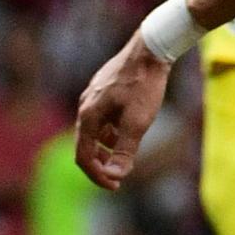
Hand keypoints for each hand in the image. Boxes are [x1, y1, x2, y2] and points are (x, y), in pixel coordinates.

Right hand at [74, 35, 174, 189]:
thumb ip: (126, 149)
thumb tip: (116, 175)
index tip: (115, 186)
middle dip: (101, 163)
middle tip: (118, 177)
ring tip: (126, 154)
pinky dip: (111, 130)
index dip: (97, 175)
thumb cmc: (145, 84)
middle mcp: (85, 105)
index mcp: (89, 115)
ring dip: (107, 147)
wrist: (151, 48)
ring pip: (95, 130)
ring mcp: (93, 96)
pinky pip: (102, 117)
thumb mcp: (138, 121)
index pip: (83, 156)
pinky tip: (127, 131)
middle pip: (86, 144)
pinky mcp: (104, 89)